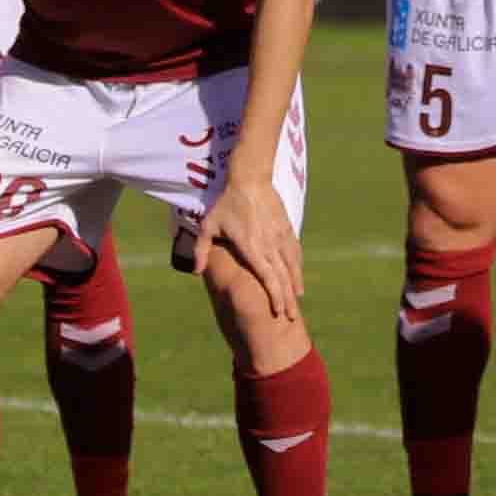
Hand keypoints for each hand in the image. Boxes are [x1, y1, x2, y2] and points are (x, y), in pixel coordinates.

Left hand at [194, 172, 305, 321]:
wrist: (250, 178)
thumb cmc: (226, 203)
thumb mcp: (208, 226)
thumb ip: (202, 250)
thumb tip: (196, 273)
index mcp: (251, 247)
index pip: (267, 276)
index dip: (274, 295)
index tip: (279, 311)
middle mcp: (269, 244)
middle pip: (282, 276)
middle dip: (288, 298)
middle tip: (292, 317)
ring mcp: (280, 236)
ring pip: (292, 265)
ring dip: (296, 284)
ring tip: (299, 300)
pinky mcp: (287, 228)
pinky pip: (295, 251)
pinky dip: (298, 266)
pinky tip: (298, 276)